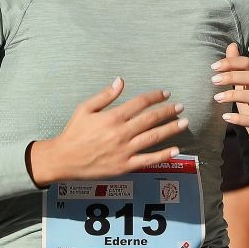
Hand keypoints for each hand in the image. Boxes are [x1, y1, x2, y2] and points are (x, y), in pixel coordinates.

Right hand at [28, 78, 185, 185]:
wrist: (64, 159)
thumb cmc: (74, 133)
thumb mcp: (85, 108)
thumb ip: (105, 95)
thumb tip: (121, 81)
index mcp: (113, 117)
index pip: (140, 103)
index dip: (155, 97)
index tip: (166, 94)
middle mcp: (121, 133)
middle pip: (151, 119)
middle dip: (168, 111)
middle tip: (181, 107)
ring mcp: (125, 150)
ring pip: (153, 138)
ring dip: (171, 129)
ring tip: (184, 123)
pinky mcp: (125, 166)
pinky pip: (148, 160)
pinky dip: (163, 155)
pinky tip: (175, 150)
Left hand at [213, 43, 248, 153]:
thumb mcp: (245, 85)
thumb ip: (237, 67)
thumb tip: (231, 45)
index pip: (247, 63)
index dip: (231, 62)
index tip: (213, 66)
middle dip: (232, 76)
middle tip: (213, 80)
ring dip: (233, 95)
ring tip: (217, 98)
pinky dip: (238, 118)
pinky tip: (225, 117)